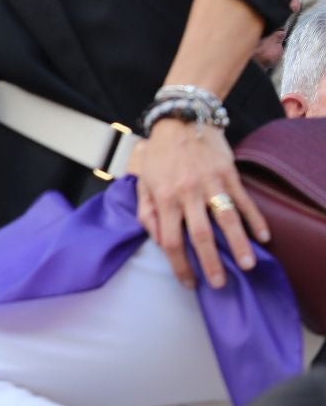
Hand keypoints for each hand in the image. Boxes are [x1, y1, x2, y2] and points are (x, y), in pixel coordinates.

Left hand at [130, 117, 268, 288]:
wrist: (181, 120)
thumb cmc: (159, 155)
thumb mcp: (142, 183)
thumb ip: (146, 212)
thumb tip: (157, 240)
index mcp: (163, 199)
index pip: (170, 241)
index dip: (179, 265)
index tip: (188, 282)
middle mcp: (187, 194)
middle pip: (200, 235)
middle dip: (210, 262)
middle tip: (220, 284)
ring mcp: (210, 183)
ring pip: (226, 219)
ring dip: (238, 244)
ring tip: (248, 265)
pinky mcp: (229, 173)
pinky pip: (244, 199)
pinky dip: (254, 219)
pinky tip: (263, 236)